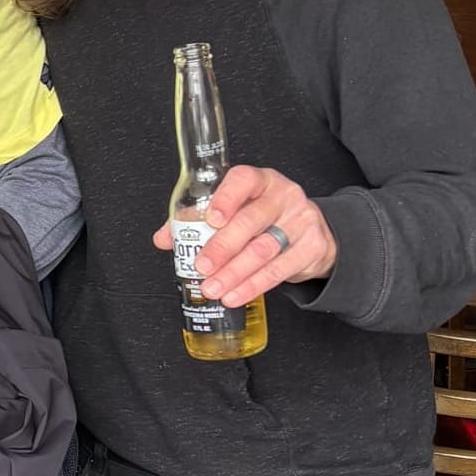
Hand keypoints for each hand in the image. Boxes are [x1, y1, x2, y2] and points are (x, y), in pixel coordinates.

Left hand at [152, 165, 337, 308]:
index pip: (243, 180)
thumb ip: (197, 221)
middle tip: (202, 266)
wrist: (311, 233)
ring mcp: (301, 221)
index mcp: (259, 181)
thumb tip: (164, 239)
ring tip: (213, 287)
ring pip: (264, 249)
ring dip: (234, 273)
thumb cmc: (264, 218)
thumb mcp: (236, 210)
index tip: (211, 219)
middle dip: (223, 247)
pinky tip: (236, 295)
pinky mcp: (312, 247)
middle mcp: (283, 196)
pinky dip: (254, 285)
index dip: (226, 198)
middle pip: (251, 221)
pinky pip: (280, 270)